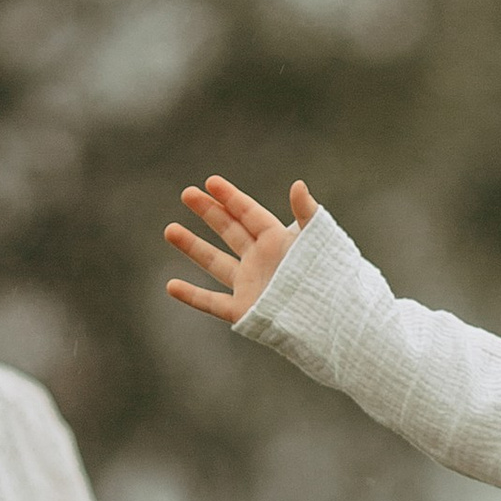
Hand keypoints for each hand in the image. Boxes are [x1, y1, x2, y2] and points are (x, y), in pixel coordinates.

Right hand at [165, 175, 317, 323]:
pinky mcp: (244, 310)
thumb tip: (298, 184)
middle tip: (187, 193)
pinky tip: (170, 285)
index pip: (249, 214)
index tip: (210, 181)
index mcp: (278, 241)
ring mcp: (250, 284)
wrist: (331, 319)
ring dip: (192, 246)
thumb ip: (308, 213)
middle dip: (208, 212)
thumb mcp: (318, 241)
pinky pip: (212, 303)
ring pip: (215, 262)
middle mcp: (260, 260)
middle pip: (229, 231)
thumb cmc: (328, 278)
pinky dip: (191, 296)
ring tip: (169, 229)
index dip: (230, 198)